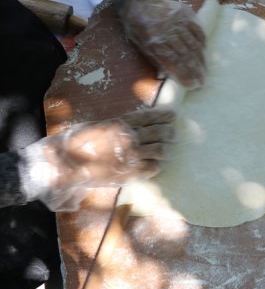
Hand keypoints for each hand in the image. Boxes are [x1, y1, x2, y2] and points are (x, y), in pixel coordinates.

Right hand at [27, 108, 175, 211]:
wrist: (66, 163)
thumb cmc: (79, 142)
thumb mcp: (99, 125)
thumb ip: (118, 125)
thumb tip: (134, 125)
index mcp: (122, 123)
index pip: (151, 117)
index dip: (165, 116)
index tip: (173, 116)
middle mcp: (130, 137)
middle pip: (160, 132)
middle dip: (169, 132)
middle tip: (172, 134)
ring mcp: (132, 155)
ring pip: (161, 150)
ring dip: (165, 149)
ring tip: (166, 150)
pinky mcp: (130, 172)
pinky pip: (153, 167)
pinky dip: (157, 165)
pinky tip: (156, 164)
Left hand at [119, 0, 205, 88]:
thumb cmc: (137, 25)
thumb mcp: (141, 44)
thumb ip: (156, 58)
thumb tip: (172, 74)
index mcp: (153, 40)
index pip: (172, 60)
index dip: (183, 74)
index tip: (192, 85)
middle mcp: (167, 30)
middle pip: (185, 54)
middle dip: (194, 70)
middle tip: (202, 81)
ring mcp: (178, 20)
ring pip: (193, 44)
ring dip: (200, 59)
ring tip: (204, 71)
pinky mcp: (186, 13)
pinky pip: (198, 30)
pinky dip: (202, 43)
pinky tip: (204, 53)